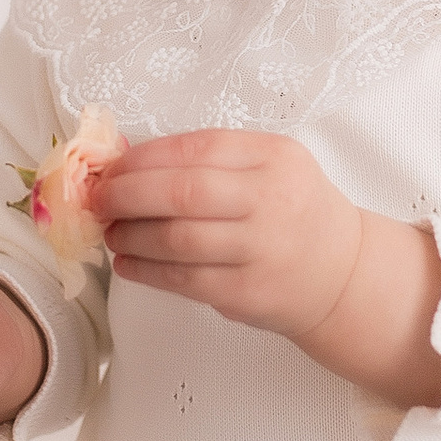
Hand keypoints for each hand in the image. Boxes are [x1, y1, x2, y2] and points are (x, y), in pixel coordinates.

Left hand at [98, 132, 440, 409]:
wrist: (341, 272)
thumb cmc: (293, 212)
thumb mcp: (269, 167)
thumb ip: (210, 160)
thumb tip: (127, 162)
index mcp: (275, 157)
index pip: (196, 148)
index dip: (142, 158)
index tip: (112, 167)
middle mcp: (272, 200)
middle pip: (182, 192)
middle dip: (127, 195)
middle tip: (99, 200)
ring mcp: (261, 250)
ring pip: (177, 239)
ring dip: (131, 235)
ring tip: (111, 232)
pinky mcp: (247, 293)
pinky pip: (183, 279)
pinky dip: (146, 270)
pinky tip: (129, 262)